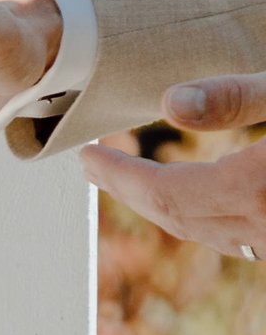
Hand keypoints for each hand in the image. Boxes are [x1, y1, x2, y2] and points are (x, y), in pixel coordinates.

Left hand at [81, 73, 265, 259]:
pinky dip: (197, 216)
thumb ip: (237, 97)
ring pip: (208, 232)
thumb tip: (170, 104)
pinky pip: (236, 237)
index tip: (86, 155)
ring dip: (160, 207)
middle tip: (91, 167)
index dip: (121, 175)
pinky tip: (188, 200)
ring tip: (125, 183)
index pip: (167, 192)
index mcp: (258, 188)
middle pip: (180, 216)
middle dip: (129, 191)